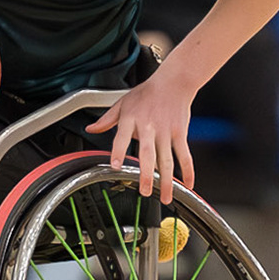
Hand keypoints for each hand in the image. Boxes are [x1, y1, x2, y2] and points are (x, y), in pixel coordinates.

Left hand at [85, 70, 196, 202]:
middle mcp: (148, 127)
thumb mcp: (122, 102)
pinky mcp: (180, 133)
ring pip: (167, 159)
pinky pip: (184, 155)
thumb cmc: (147, 93)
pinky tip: (188, 184)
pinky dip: (188, 170)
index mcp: (131, 119)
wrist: (174, 82)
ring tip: (165, 197)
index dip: (118, 151)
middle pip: (148, 154)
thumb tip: (91, 129)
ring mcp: (166, 132)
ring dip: (167, 180)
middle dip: (147, 174)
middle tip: (145, 191)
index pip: (121, 137)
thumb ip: (107, 119)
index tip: (115, 165)